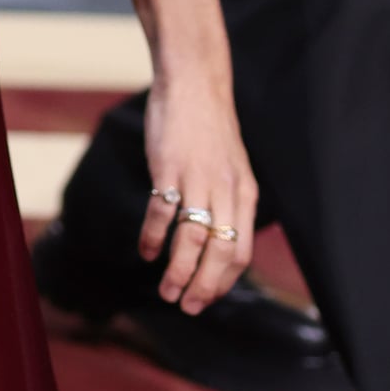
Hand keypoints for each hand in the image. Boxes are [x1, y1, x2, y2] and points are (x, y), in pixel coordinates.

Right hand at [129, 0, 257, 311]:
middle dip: (204, 286)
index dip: (224, 281)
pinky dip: (152, 238)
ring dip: (179, 271)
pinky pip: (162, 212)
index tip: (207, 298)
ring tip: (166, 291)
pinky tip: (146, 251)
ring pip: (192, 239)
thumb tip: (217, 239)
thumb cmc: (208, 128)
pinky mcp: (169, 168)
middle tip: (188, 307)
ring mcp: (198, 179)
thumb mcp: (230, 167)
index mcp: (244, 193)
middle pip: (220, 251)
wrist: (193, 83)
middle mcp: (226, 190)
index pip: (241, 251)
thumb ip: (228, 200)